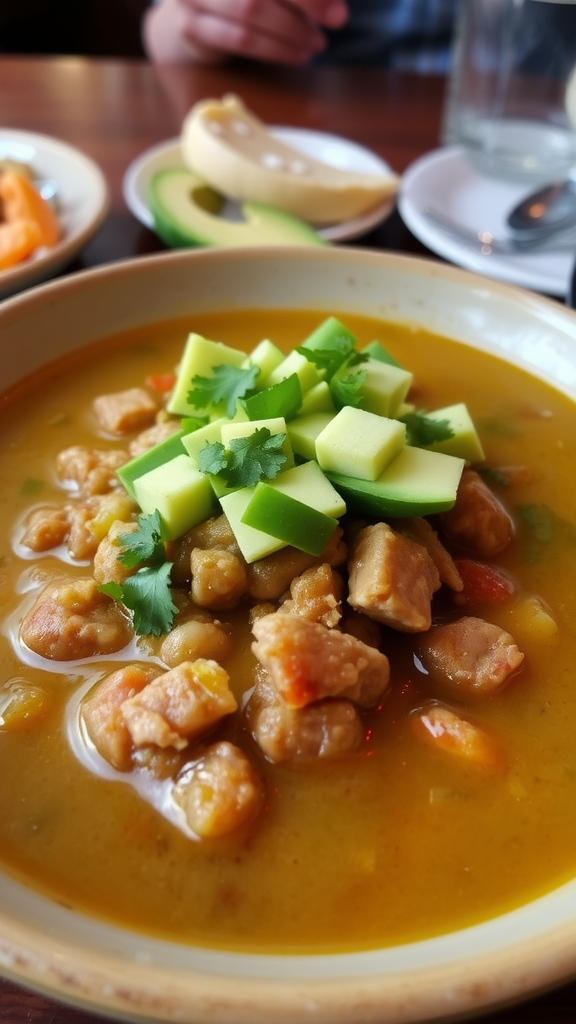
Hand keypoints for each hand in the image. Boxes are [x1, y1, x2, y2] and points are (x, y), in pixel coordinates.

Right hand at [143, 0, 348, 65]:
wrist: (198, 13)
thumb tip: (335, 2)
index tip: (338, 5)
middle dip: (306, 4)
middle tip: (337, 20)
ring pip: (251, 11)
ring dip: (291, 32)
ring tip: (316, 43)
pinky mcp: (191, 25)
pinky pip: (239, 40)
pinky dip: (274, 50)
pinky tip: (297, 55)